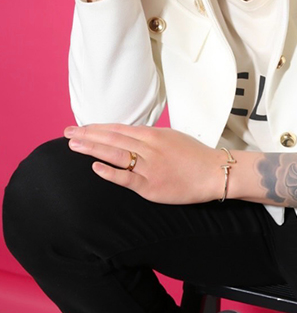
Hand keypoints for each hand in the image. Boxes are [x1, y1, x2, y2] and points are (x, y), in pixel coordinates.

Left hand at [64, 124, 224, 203]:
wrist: (213, 172)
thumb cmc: (194, 155)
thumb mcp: (171, 136)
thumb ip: (148, 136)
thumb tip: (126, 135)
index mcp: (153, 134)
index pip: (118, 128)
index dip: (97, 127)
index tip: (81, 126)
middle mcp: (149, 148)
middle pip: (113, 138)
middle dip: (88, 134)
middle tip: (68, 132)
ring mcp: (149, 167)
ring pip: (116, 154)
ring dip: (93, 148)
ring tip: (74, 145)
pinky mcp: (151, 187)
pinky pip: (126, 178)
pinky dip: (110, 172)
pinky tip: (96, 167)